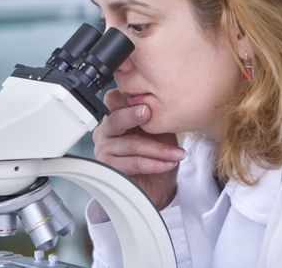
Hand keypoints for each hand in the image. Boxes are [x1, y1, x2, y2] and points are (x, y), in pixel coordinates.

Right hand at [93, 88, 185, 209]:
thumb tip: (157, 97)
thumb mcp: (159, 128)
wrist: (160, 183)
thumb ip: (153, 113)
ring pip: (131, 144)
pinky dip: (154, 163)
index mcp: (115, 116)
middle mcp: (105, 131)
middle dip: (133, 116)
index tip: (146, 100)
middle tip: (149, 113)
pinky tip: (169, 163)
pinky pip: (134, 163)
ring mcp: (104, 150)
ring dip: (159, 149)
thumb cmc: (157, 153)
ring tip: (177, 153)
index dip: (127, 98)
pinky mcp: (110, 169)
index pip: (113, 99)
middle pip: (116, 119)